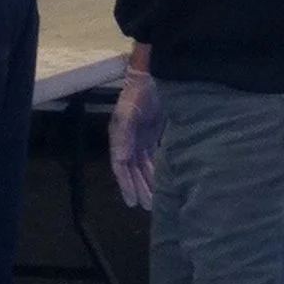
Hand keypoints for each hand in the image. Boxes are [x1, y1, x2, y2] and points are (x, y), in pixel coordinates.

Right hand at [108, 68, 164, 210]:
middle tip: (147, 207)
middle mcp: (128, 141)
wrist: (154, 76)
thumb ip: (124, 136)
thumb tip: (121, 160)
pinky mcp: (152, 135)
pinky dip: (157, 170)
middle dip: (139, 187)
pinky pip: (154, 158)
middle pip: (132, 170)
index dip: (125, 184)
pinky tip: (164, 182)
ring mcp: (140, 138)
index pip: (120, 166)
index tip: (132, 202)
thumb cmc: (139, 93)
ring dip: (149, 182)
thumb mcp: (129, 114)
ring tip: (155, 201)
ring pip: (143, 166)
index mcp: (119, 137)